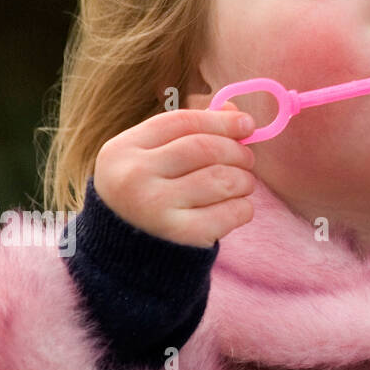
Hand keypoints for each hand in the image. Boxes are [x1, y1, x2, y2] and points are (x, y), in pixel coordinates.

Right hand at [91, 94, 257, 247]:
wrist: (125, 257)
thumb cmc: (147, 196)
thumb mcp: (153, 160)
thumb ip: (190, 133)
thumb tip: (236, 112)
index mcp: (122, 150)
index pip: (182, 122)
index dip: (221, 120)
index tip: (248, 124)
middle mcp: (133, 178)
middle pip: (205, 148)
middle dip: (237, 152)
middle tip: (247, 160)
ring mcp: (154, 208)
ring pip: (222, 178)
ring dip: (244, 180)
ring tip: (242, 185)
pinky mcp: (180, 236)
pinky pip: (232, 211)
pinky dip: (244, 207)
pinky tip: (236, 209)